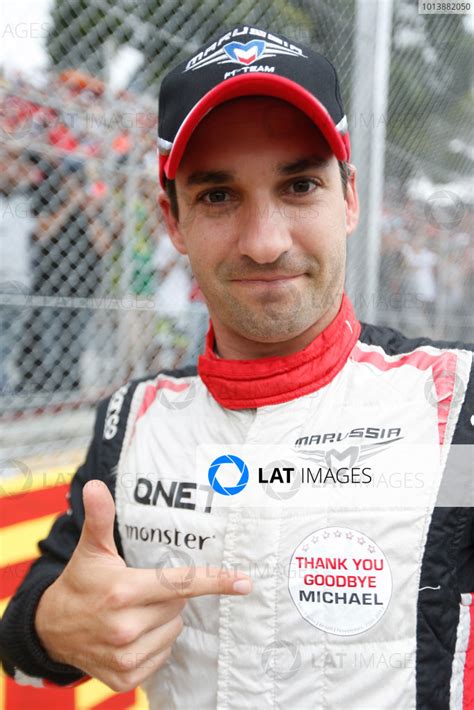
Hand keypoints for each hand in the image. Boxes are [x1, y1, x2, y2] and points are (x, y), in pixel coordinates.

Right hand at [35, 480, 251, 691]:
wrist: (51, 630)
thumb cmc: (81, 582)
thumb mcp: (92, 549)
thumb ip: (100, 517)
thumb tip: (95, 485)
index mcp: (122, 591)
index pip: (181, 584)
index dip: (215, 581)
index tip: (244, 582)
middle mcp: (125, 626)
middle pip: (179, 604)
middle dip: (167, 595)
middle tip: (139, 590)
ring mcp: (125, 655)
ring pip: (174, 629)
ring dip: (162, 620)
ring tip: (132, 613)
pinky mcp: (126, 677)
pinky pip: (163, 654)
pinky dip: (154, 643)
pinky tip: (131, 635)